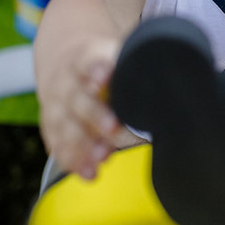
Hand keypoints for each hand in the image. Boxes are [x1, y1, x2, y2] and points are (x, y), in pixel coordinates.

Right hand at [35, 37, 128, 179]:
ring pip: (66, 125)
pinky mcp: (52, 128)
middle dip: (94, 114)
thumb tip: (172, 67)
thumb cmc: (103, 63)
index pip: (88, 61)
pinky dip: (73, 161)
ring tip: (102, 158)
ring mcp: (56, 107)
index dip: (97, 68)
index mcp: (83, 59)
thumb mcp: (115, 52)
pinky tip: (89, 173)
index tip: (106, 76)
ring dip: (82, 144)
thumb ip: (135, 61)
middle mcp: (66, 83)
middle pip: (77, 98)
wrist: (64, 66)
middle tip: (113, 128)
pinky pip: (59, 146)